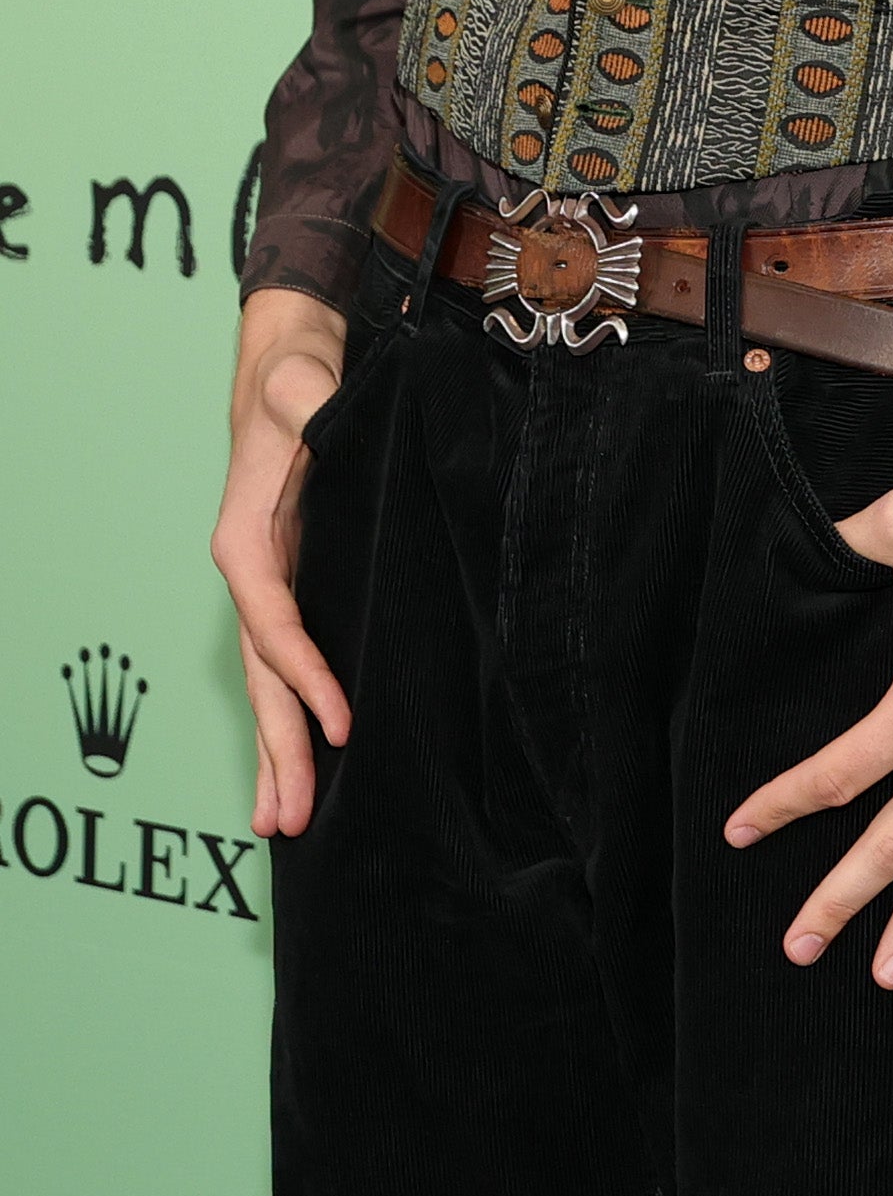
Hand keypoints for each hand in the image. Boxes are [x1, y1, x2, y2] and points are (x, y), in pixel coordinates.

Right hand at [211, 288, 352, 839]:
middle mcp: (250, 576)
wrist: (284, 371)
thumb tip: (314, 414)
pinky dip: (289, 719)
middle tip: (291, 822)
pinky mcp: (294, 591)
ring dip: (275, 753)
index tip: (341, 724)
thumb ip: (308, 404)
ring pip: (267, 685)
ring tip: (283, 824)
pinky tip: (301, 767)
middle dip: (277, 749)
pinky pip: (287, 667)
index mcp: (247, 542)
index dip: (303, 675)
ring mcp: (269, 590)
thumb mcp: (303, 386)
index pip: (274, 623)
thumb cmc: (295, 383)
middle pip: (262, 677)